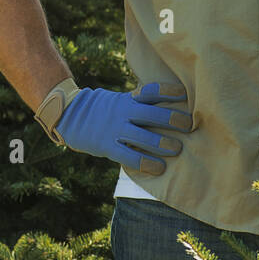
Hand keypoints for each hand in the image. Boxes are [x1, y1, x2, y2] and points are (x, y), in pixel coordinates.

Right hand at [52, 82, 191, 175]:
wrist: (69, 116)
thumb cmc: (101, 110)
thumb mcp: (119, 100)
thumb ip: (139, 103)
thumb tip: (166, 106)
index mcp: (128, 99)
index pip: (151, 91)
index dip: (168, 92)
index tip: (185, 94)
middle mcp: (123, 112)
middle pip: (151, 113)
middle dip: (172, 119)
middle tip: (189, 126)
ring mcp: (115, 129)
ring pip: (143, 136)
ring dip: (162, 143)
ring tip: (178, 149)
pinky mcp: (107, 146)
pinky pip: (130, 156)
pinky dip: (146, 163)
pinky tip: (158, 168)